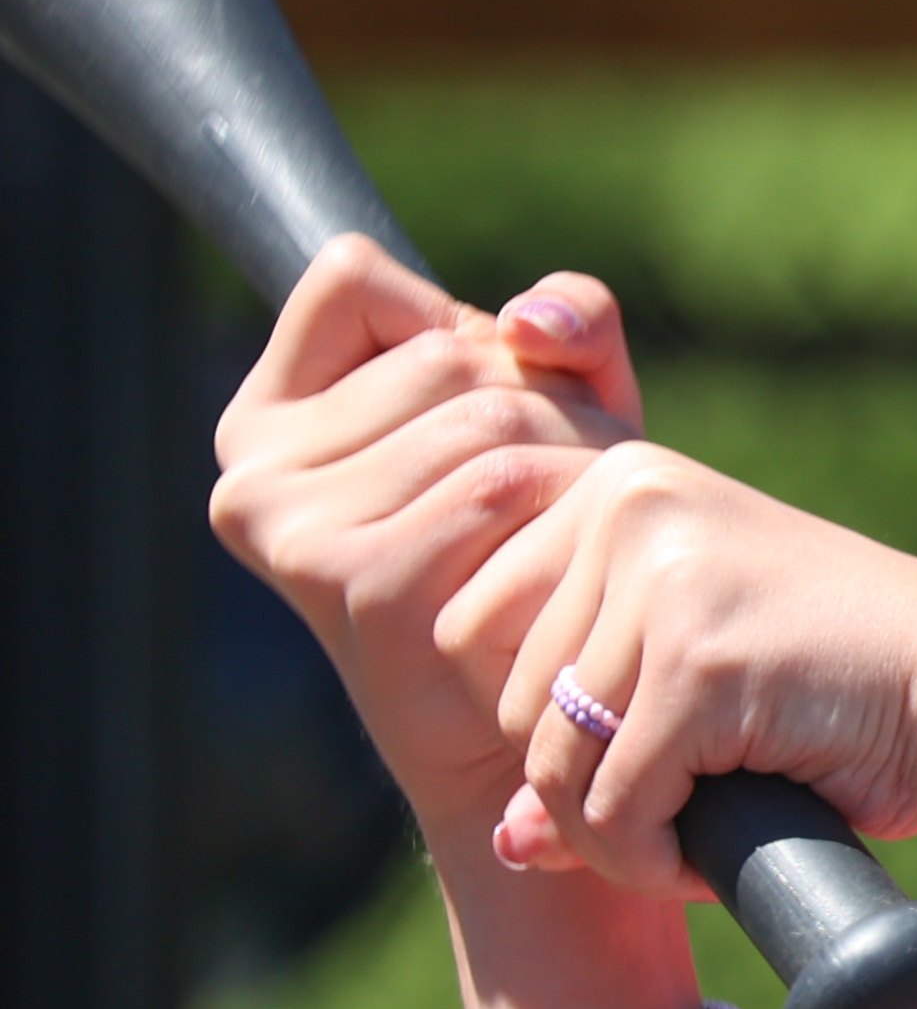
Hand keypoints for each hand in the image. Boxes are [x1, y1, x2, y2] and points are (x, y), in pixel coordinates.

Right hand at [210, 238, 643, 841]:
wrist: (542, 730)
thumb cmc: (548, 549)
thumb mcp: (558, 406)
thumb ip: (564, 324)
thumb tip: (528, 320)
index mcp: (264, 422)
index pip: (352, 278)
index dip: (453, 322)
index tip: (484, 401)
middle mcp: (251, 474)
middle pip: (446, 352)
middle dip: (545, 401)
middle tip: (565, 487)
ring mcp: (293, 529)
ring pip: (487, 416)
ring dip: (574, 456)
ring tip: (573, 528)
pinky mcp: (357, 582)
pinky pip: (498, 486)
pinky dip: (565, 508)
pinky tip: (566, 566)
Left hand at [472, 438, 916, 898]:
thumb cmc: (846, 682)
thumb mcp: (694, 672)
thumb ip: (587, 722)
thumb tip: (503, 841)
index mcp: (622, 480)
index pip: (470, 623)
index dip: (537, 716)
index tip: (631, 742)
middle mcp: (633, 504)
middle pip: (503, 696)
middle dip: (575, 778)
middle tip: (673, 800)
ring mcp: (665, 578)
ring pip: (548, 759)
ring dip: (611, 830)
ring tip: (695, 826)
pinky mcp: (697, 662)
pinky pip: (613, 808)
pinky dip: (653, 860)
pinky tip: (709, 851)